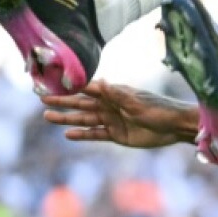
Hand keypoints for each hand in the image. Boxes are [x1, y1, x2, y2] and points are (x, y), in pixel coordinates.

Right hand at [41, 80, 196, 148]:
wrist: (174, 127)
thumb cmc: (159, 109)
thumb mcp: (137, 102)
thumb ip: (117, 94)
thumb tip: (99, 82)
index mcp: (114, 93)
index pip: (88, 88)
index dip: (71, 85)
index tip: (52, 82)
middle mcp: (109, 105)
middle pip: (81, 103)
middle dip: (63, 101)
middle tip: (42, 99)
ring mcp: (112, 120)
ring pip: (85, 118)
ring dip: (67, 118)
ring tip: (48, 116)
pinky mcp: (116, 134)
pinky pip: (95, 134)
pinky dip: (82, 134)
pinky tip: (68, 134)